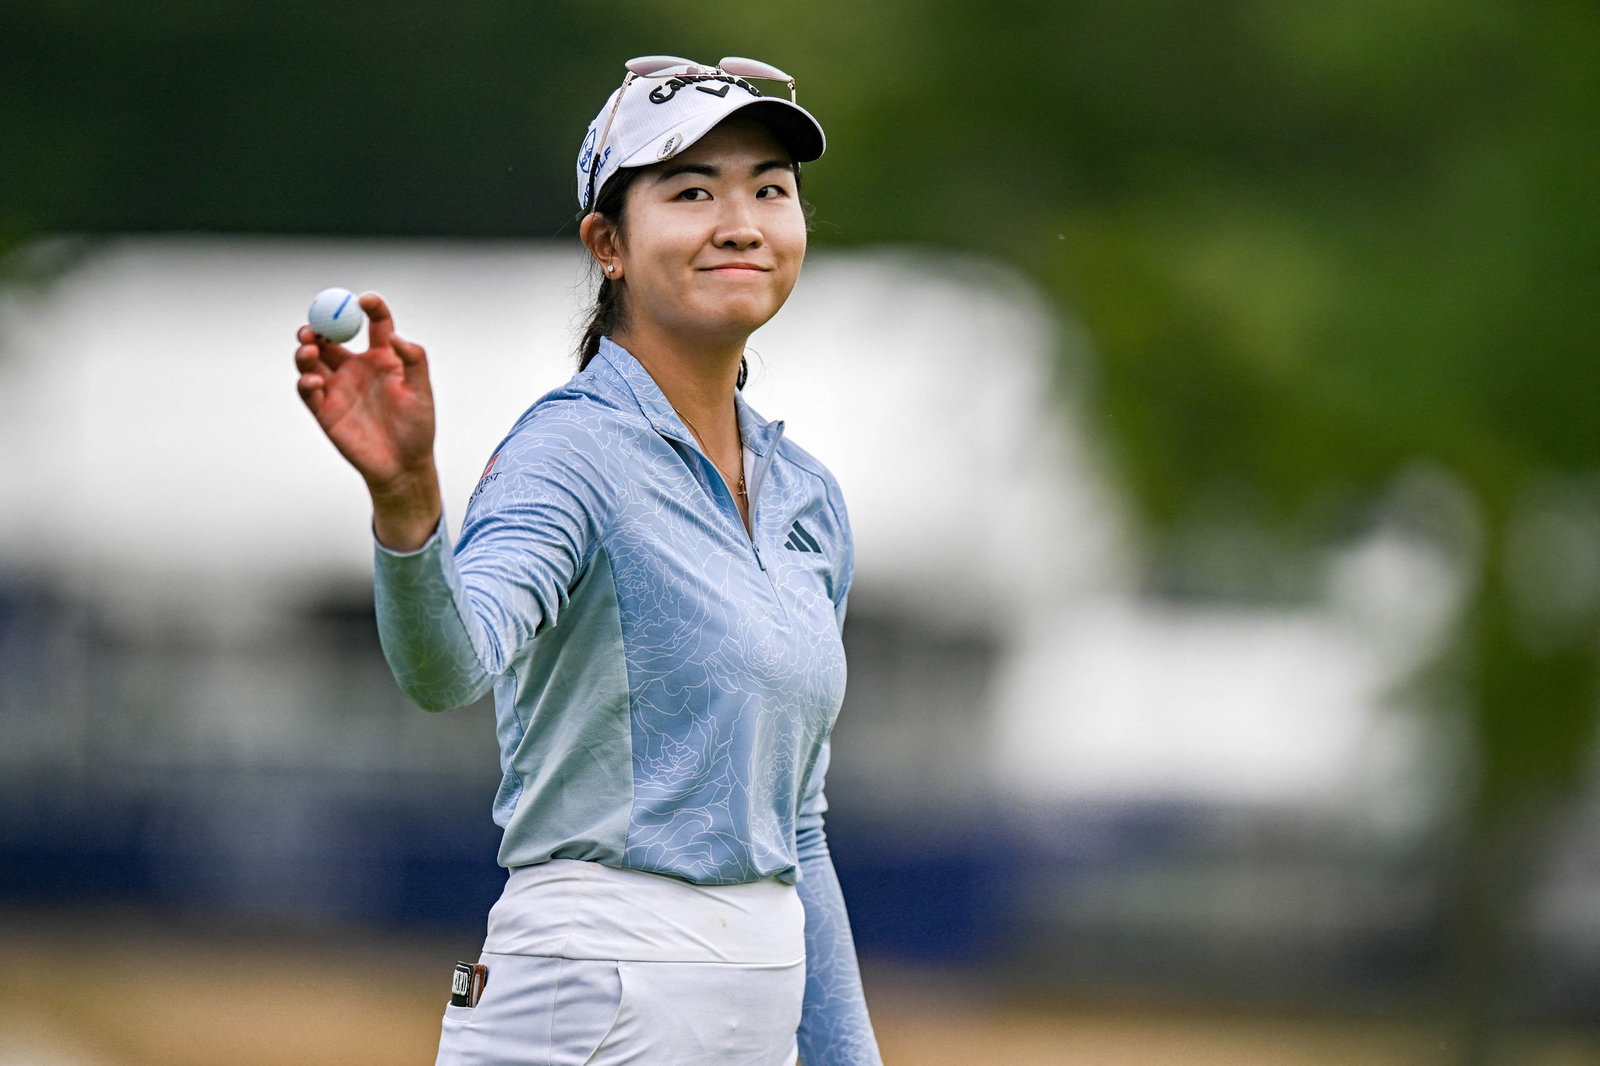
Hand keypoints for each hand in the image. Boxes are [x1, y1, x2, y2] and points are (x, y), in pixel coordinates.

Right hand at [295, 292, 441, 548]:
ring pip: (312, 359)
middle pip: (330, 336)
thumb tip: (397, 336)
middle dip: (318, 326)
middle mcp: (356, 366)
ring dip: (305, 350)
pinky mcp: (325, 409)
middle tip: (315, 325)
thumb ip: (415, 360)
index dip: (370, 307)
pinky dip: (305, 381)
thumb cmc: (417, 428)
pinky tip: (313, 380)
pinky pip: (308, 389)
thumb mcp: (422, 391)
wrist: (403, 465)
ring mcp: (338, 386)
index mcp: (382, 357)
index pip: (375, 323)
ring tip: (309, 349)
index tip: (365, 300)